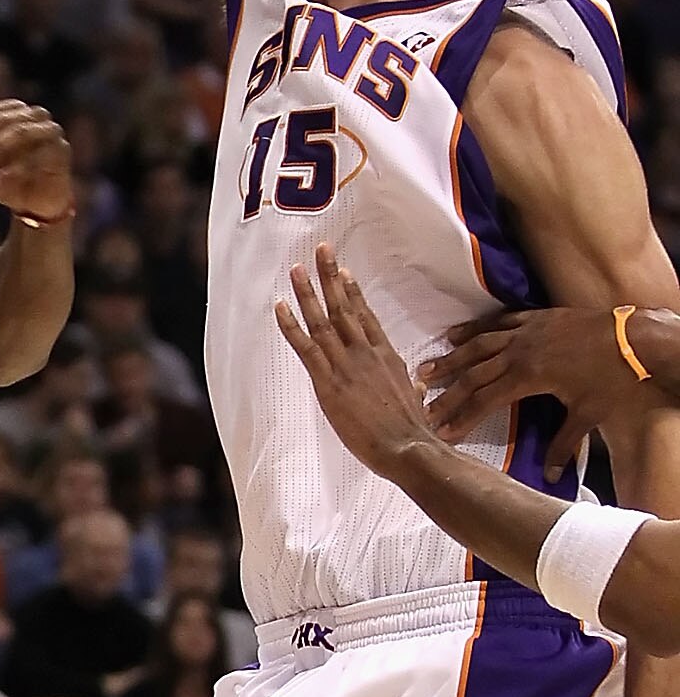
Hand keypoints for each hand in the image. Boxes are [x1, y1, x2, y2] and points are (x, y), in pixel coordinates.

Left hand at [275, 246, 434, 478]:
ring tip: (298, 269)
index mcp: (387, 356)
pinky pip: (306, 347)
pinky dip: (291, 326)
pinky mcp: (329, 382)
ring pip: (323, 321)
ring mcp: (347, 365)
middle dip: (331, 276)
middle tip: (322, 250)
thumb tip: (416, 387)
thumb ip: (410, 388)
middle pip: (344, 307)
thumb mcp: (414, 399)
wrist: (408, 446)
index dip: (354, 293)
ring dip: (308, 292)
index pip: (366, 317)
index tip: (345, 271)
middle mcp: (366, 353)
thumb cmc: (412, 430)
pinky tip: (280, 307)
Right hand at [425, 305, 654, 476]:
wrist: (632, 336)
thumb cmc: (611, 377)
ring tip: (425, 370)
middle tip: (422, 407)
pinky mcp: (533, 318)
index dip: (461, 417)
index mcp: (528, 377)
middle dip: (446, 393)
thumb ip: (565, 443)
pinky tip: (454, 335)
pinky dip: (473, 329)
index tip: (441, 431)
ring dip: (450, 359)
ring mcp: (524, 332)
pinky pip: (496, 322)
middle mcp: (518, 352)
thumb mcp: (587, 414)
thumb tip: (554, 475)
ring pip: (478, 345)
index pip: (485, 401)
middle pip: (473, 375)